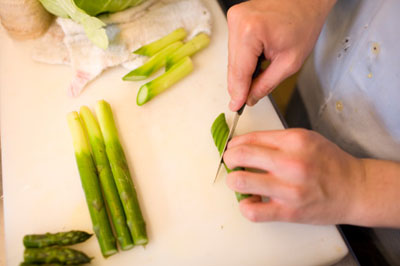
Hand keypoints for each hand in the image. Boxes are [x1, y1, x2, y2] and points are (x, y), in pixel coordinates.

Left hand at [223, 129, 364, 224]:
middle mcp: (291, 163)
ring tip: (241, 181)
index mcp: (294, 140)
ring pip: (240, 181)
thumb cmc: (329, 163)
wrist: (355, 188)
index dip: (234, 145)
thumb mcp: (306, 138)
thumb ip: (275, 139)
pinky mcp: (288, 212)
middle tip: (232, 163)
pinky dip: (245, 206)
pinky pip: (253, 211)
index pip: (248, 138)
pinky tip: (251, 200)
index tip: (233, 149)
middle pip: (240, 156)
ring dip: (234, 180)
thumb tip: (243, 144)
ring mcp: (289, 189)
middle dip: (229, 159)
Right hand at [227, 0, 335, 110]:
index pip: (239, 72)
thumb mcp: (290, 62)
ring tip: (260, 73)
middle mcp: (237, 22)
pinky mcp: (235, 18)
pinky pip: (234, 47)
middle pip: (233, 66)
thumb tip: (250, 97)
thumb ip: (266, 84)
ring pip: (232, 58)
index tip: (235, 107)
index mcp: (250, 32)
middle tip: (245, 99)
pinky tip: (256, 61)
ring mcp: (234, 18)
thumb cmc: (304, 22)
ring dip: (242, 71)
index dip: (238, 93)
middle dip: (240, 84)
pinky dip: (243, 59)